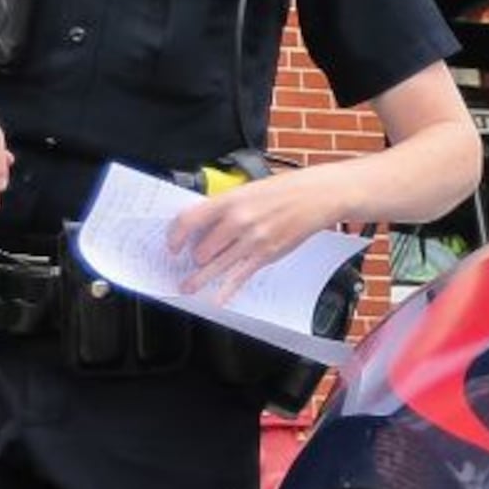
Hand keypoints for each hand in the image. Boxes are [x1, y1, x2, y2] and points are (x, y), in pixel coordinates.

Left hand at [169, 165, 348, 301]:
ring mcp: (251, 240)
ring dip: (198, 279)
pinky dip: (225, 291)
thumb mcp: (248, 190)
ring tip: (188, 286)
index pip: (190, 219)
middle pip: (201, 248)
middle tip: (190, 263)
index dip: (175, 235)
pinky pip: (239, 277)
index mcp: (230, 200)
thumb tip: (205, 223)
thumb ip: (226, 207)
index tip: (172, 244)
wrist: (316, 196)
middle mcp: (238, 220)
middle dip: (194, 259)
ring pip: (216, 266)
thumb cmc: (284, 191)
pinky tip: (217, 298)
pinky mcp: (265, 255)